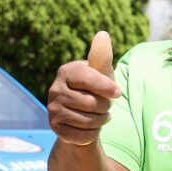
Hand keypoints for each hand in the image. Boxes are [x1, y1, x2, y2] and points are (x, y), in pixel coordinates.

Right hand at [48, 31, 122, 145]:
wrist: (83, 116)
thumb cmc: (95, 90)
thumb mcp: (102, 73)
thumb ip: (102, 57)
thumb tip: (103, 34)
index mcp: (66, 71)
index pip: (89, 79)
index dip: (107, 87)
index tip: (118, 92)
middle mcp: (55, 89)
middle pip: (92, 103)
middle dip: (105, 106)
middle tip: (104, 105)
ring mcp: (53, 109)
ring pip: (88, 120)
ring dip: (101, 121)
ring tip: (100, 116)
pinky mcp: (54, 128)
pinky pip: (82, 135)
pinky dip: (92, 134)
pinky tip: (91, 127)